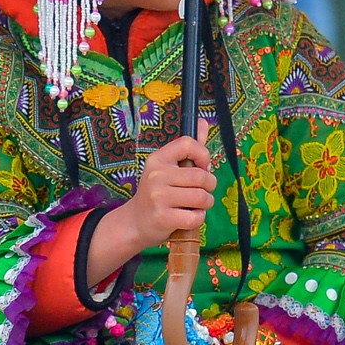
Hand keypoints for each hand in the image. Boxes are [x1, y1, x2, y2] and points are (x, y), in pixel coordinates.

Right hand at [86, 121, 217, 284]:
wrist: (135, 223)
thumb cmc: (157, 193)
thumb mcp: (167, 168)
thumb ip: (188, 148)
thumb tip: (204, 121)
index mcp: (158, 159)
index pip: (188, 143)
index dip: (203, 155)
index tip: (202, 167)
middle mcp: (156, 175)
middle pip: (201, 176)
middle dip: (209, 187)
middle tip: (200, 192)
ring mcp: (158, 197)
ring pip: (202, 197)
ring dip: (205, 204)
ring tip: (193, 206)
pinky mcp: (163, 217)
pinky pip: (196, 217)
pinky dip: (198, 219)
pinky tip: (187, 217)